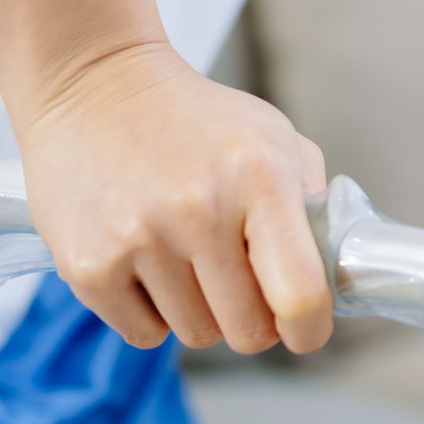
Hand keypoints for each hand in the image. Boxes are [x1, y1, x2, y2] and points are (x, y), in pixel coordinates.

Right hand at [15, 42, 334, 353]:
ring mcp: (138, 239)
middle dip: (252, 318)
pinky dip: (150, 313)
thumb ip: (312, 204)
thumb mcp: (271, 137)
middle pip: (247, 332)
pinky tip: (143, 262)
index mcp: (258, 178)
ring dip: (198, 310)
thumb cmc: (195, 121)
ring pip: (196, 335)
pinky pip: (144, 334)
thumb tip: (334, 276)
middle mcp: (198, 210)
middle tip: (236, 280)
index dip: (310, 329)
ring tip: (182, 255)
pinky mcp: (88, 266)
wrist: (93, 88)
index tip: (305, 331)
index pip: (299, 293)